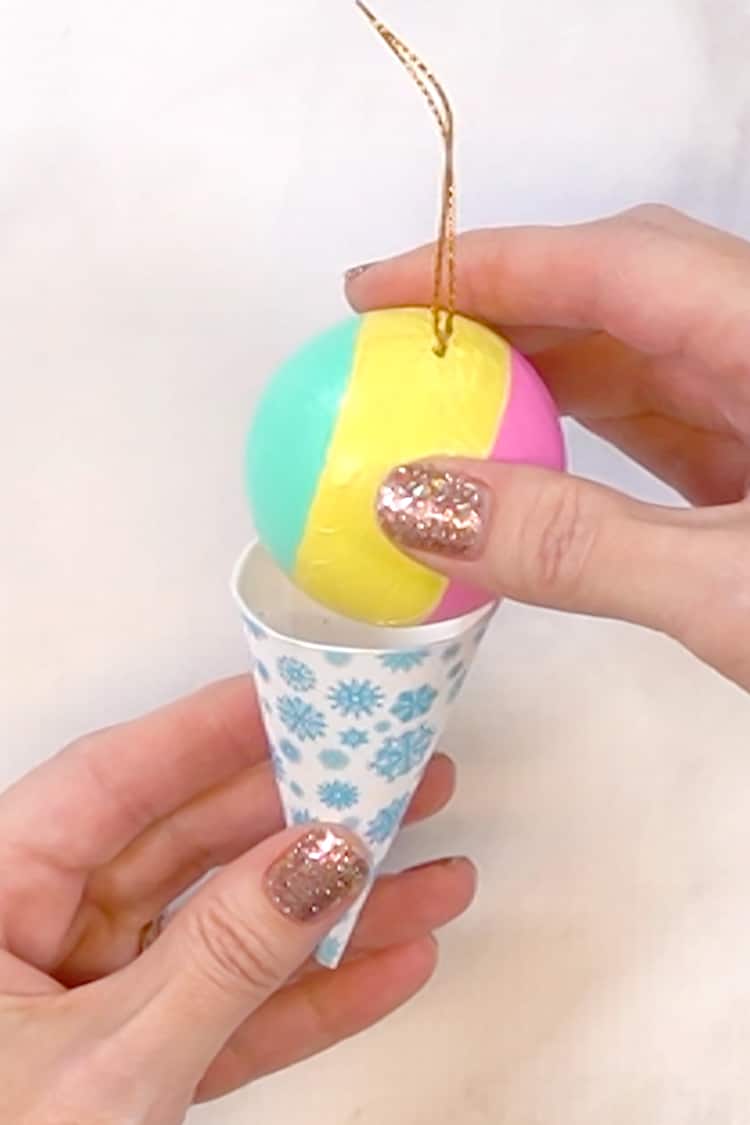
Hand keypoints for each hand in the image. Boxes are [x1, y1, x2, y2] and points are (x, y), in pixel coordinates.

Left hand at [0, 677, 473, 1122]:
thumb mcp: (105, 1066)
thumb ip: (221, 959)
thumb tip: (325, 859)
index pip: (117, 780)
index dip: (217, 728)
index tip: (306, 692)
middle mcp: (41, 930)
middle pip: (192, 843)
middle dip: (306, 813)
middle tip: (399, 775)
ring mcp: (97, 997)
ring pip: (230, 927)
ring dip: (337, 907)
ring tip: (434, 868)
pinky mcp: (140, 1061)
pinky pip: (237, 1011)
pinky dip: (317, 995)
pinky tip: (395, 960)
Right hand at [348, 205, 749, 689]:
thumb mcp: (732, 589)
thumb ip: (575, 543)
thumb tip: (418, 502)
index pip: (610, 262)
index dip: (481, 265)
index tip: (373, 291)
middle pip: (616, 292)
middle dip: (496, 312)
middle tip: (390, 354)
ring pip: (633, 359)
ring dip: (533, 378)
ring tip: (437, 410)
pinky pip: (657, 424)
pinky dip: (580, 437)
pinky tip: (523, 465)